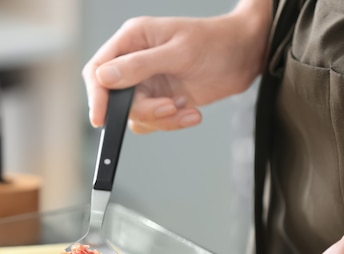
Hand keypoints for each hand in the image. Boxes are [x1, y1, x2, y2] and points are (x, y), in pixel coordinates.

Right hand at [82, 0, 271, 132]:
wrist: (246, 55)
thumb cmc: (216, 42)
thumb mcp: (179, 52)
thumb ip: (140, 65)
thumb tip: (104, 78)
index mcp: (133, 40)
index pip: (98, 70)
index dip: (96, 96)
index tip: (100, 119)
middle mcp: (135, 62)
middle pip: (116, 99)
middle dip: (144, 109)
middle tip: (169, 108)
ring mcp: (148, 82)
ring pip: (136, 115)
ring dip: (162, 119)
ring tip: (187, 108)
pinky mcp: (162, 99)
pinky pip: (154, 121)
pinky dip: (172, 123)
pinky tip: (192, 112)